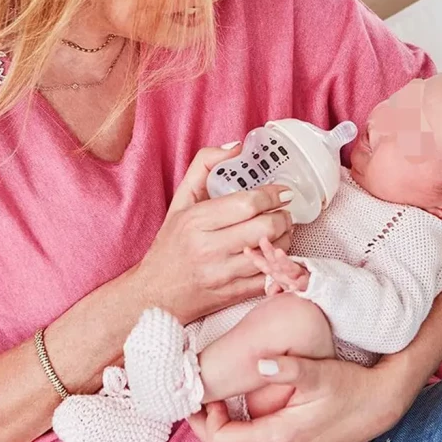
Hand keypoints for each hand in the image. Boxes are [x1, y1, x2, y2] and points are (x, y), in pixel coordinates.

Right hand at [136, 145, 293, 324]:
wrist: (156, 295)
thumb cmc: (170, 245)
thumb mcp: (180, 201)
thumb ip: (204, 166)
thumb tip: (236, 147)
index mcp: (195, 221)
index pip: (247, 203)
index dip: (272, 194)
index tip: (282, 191)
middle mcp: (209, 248)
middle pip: (265, 227)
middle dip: (284, 216)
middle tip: (284, 210)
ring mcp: (222, 274)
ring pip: (271, 251)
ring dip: (286, 237)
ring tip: (282, 229)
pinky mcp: (233, 295)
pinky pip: (269, 275)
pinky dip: (278, 261)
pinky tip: (274, 251)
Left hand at [188, 356, 400, 441]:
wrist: (381, 403)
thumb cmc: (349, 384)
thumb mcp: (318, 372)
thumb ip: (288, 367)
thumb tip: (259, 361)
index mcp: (282, 439)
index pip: (223, 441)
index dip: (206, 419)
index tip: (204, 394)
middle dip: (206, 431)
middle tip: (199, 403)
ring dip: (224, 439)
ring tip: (216, 408)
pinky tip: (243, 417)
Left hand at [244, 237, 309, 294]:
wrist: (324, 288)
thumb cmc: (304, 286)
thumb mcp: (288, 286)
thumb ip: (277, 287)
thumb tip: (270, 291)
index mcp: (282, 272)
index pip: (267, 264)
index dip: (256, 257)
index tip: (246, 249)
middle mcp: (289, 272)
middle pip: (277, 261)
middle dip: (269, 251)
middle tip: (263, 240)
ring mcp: (300, 276)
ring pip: (290, 268)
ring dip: (283, 261)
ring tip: (278, 253)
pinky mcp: (310, 284)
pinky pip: (303, 284)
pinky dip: (298, 284)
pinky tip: (293, 286)